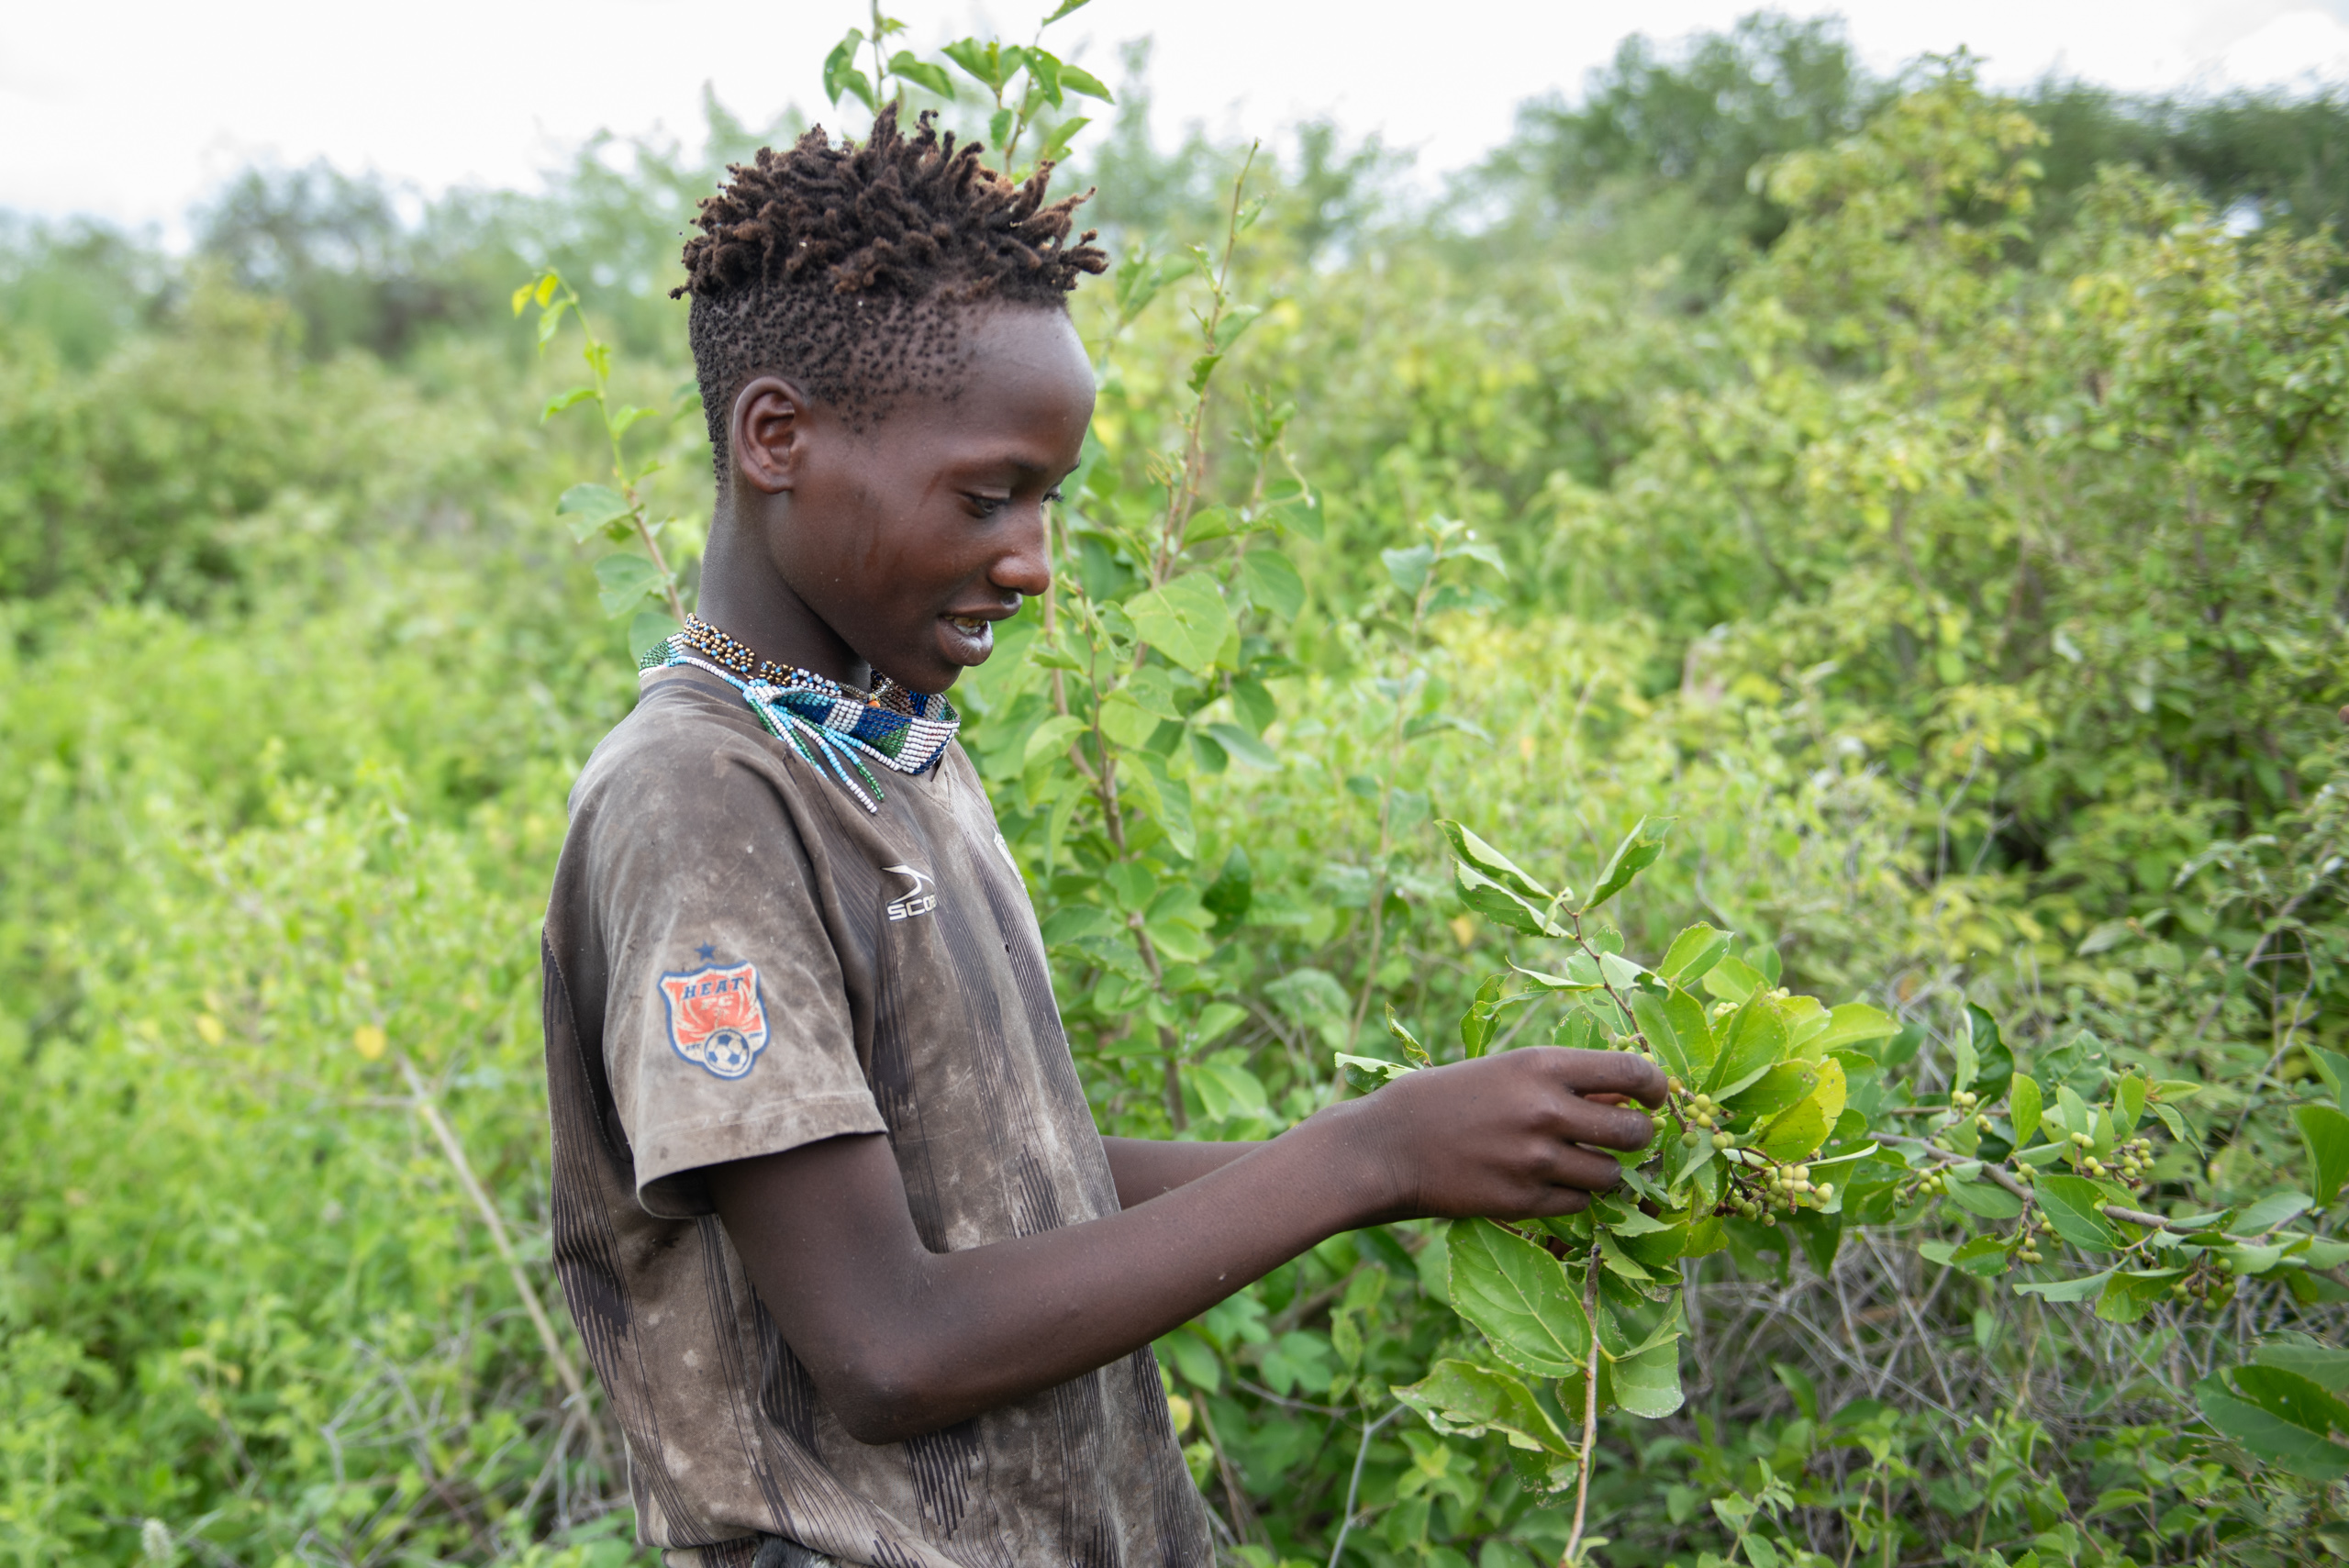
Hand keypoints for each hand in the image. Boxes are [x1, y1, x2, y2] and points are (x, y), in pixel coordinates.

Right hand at [1334, 1047, 1665, 1223]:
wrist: (1385, 1146)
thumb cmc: (1444, 1099)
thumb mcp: (1504, 1071)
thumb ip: (1564, 1083)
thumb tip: (1626, 1100)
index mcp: (1541, 1066)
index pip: (1633, 1074)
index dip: (1656, 1088)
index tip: (1654, 1097)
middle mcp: (1546, 1111)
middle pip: (1634, 1132)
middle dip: (1638, 1136)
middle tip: (1621, 1136)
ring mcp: (1536, 1161)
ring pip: (1611, 1176)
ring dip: (1604, 1171)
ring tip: (1576, 1162)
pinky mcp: (1523, 1202)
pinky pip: (1579, 1206)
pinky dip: (1573, 1197)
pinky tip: (1546, 1183)